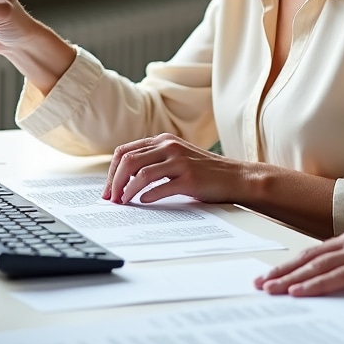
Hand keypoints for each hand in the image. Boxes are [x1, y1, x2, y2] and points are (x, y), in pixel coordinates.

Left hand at [104, 133, 243, 205]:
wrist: (235, 176)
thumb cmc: (204, 171)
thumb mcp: (176, 157)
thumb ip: (154, 160)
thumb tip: (123, 180)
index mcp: (163, 140)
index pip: (125, 151)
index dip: (111, 172)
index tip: (108, 190)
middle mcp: (169, 146)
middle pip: (128, 161)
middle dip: (114, 182)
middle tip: (111, 199)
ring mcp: (179, 161)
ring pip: (140, 174)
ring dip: (126, 191)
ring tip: (123, 203)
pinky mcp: (189, 178)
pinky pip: (159, 187)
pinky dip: (147, 196)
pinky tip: (143, 202)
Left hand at [254, 228, 343, 296]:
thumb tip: (331, 281)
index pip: (311, 255)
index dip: (289, 265)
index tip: (270, 275)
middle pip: (308, 260)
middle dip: (282, 272)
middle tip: (261, 284)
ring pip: (317, 267)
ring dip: (291, 279)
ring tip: (272, 289)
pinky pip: (337, 277)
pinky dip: (316, 284)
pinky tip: (300, 291)